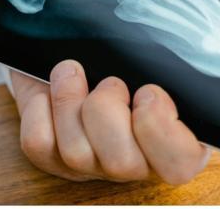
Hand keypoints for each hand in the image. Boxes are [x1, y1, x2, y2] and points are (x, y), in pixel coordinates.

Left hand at [11, 60, 209, 183]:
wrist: (72, 54)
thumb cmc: (119, 59)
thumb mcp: (150, 57)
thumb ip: (162, 66)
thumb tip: (172, 58)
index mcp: (170, 139)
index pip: (180, 163)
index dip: (162, 130)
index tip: (147, 92)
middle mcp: (132, 161)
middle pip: (122, 163)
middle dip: (108, 110)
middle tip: (109, 83)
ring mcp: (89, 165)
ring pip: (76, 153)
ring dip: (70, 101)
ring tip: (72, 73)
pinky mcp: (50, 159)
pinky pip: (40, 141)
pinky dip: (41, 107)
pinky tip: (49, 91)